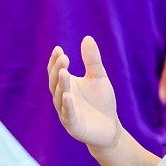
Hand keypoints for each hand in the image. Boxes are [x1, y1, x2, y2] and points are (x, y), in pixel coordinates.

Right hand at [47, 37, 120, 151]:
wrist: (110, 127)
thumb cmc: (100, 101)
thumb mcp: (98, 77)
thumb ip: (92, 60)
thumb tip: (87, 38)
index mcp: (66, 85)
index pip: (55, 71)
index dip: (55, 61)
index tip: (58, 49)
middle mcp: (62, 98)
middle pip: (55, 82)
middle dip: (58, 70)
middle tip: (63, 57)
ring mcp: (66, 112)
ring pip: (60, 97)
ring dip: (61, 85)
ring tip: (64, 72)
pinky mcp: (73, 126)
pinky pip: (68, 115)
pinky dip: (67, 106)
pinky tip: (67, 96)